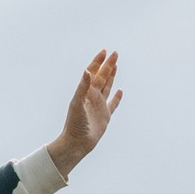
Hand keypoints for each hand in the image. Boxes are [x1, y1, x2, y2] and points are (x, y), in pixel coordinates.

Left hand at [49, 46, 122, 173]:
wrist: (77, 142)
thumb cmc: (74, 124)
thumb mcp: (77, 103)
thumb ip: (82, 87)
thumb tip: (87, 71)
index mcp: (85, 92)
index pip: (93, 72)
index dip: (98, 62)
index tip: (104, 51)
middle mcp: (92, 96)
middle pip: (102, 77)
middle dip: (108, 65)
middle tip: (115, 53)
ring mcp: (99, 105)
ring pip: (107, 87)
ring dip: (111, 76)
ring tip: (115, 65)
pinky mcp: (105, 116)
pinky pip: (113, 104)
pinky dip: (117, 97)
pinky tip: (120, 91)